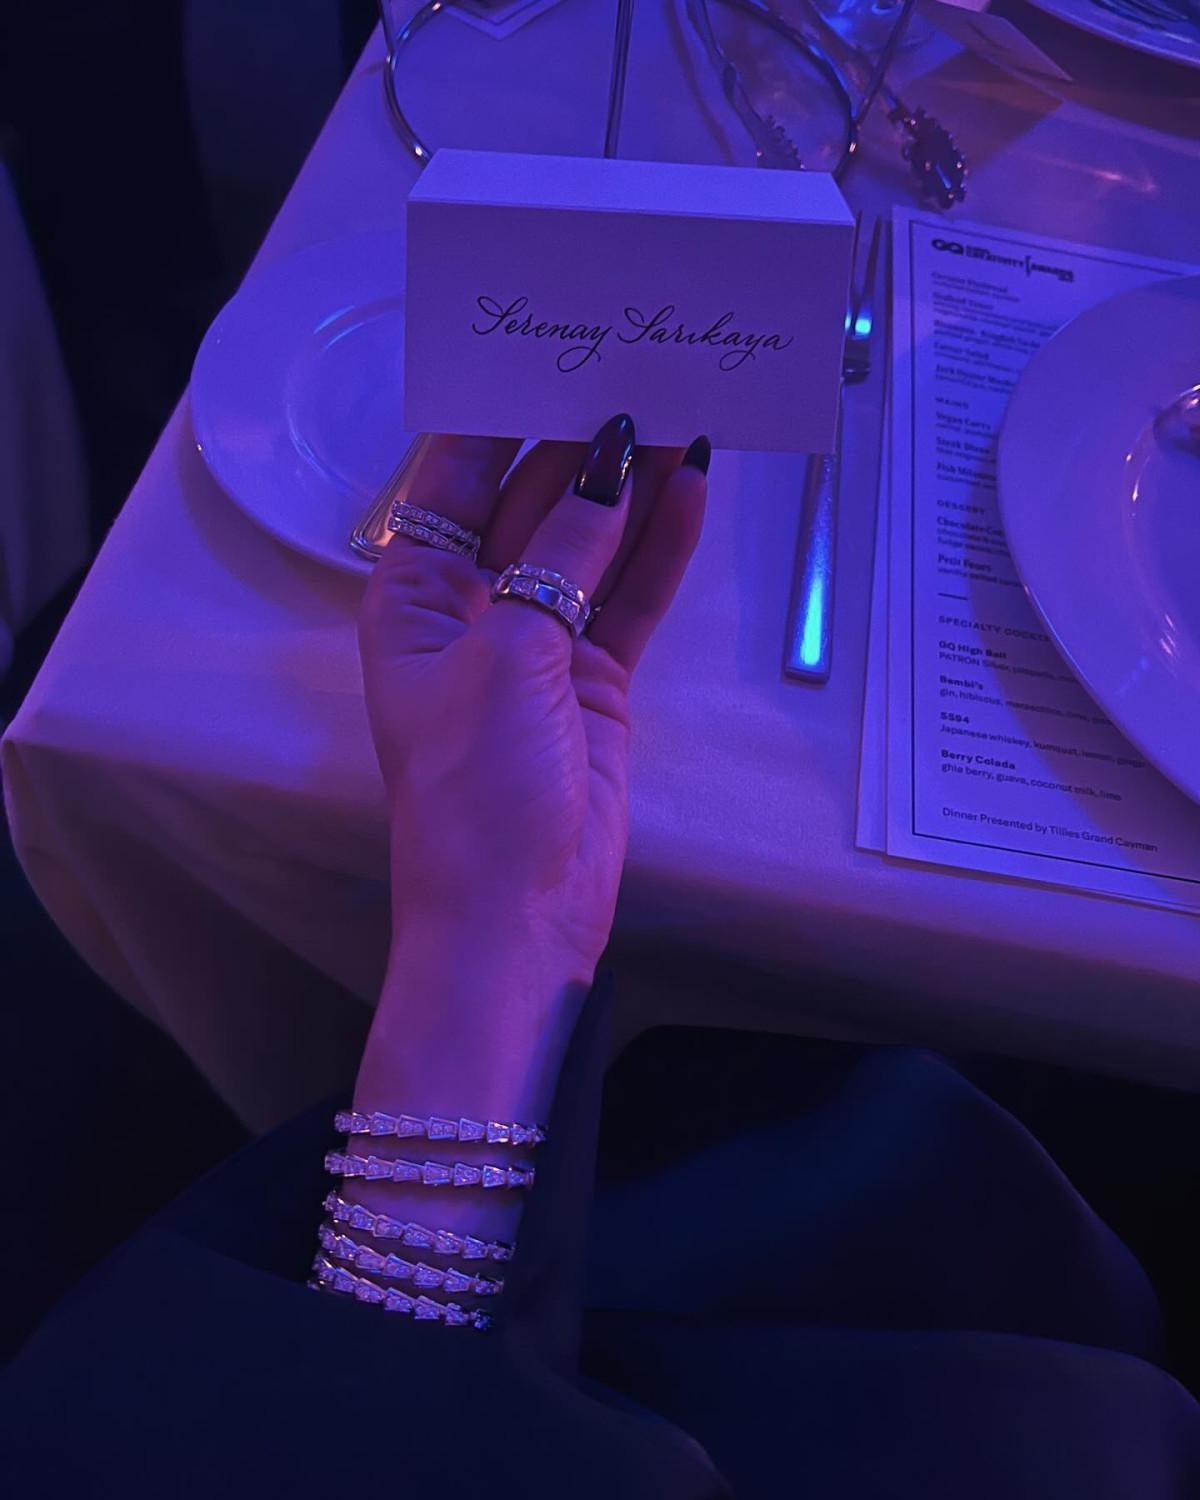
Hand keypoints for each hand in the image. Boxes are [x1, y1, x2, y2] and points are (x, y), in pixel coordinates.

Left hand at [359, 420, 707, 987]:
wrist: (519, 914)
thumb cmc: (476, 790)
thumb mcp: (506, 658)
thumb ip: (559, 557)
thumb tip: (606, 466)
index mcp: (414, 596)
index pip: (452, 481)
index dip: (495, 417)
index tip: (544, 348)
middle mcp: (473, 607)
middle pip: (531, 504)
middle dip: (579, 442)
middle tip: (635, 364)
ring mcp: (540, 642)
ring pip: (592, 545)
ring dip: (633, 486)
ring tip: (682, 408)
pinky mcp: (597, 677)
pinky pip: (633, 597)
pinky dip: (662, 549)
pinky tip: (696, 488)